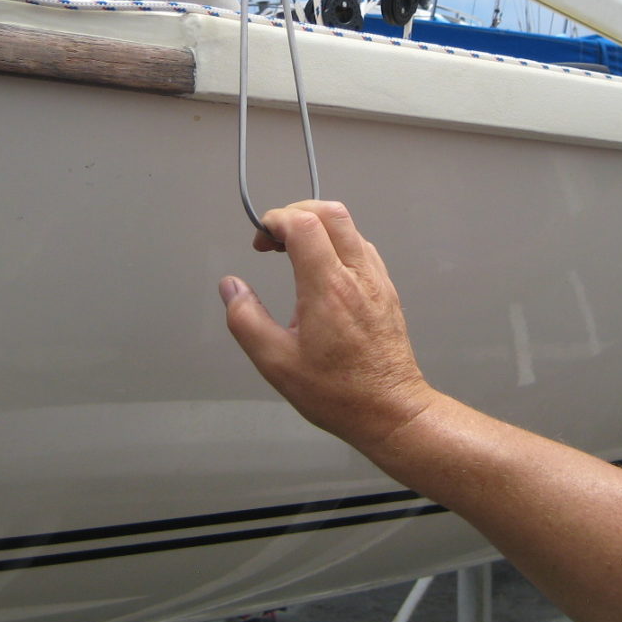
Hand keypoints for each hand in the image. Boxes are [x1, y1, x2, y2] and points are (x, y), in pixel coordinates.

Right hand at [219, 201, 437, 454]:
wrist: (390, 410)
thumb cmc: (339, 393)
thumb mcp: (276, 363)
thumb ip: (246, 319)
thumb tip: (231, 287)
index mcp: (328, 289)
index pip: (303, 223)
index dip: (275, 220)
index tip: (261, 240)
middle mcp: (357, 276)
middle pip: (330, 212)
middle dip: (296, 213)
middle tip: (275, 240)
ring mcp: (377, 280)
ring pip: (349, 226)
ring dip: (317, 227)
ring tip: (293, 254)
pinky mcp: (386, 289)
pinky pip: (361, 247)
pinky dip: (336, 243)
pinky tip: (320, 271)